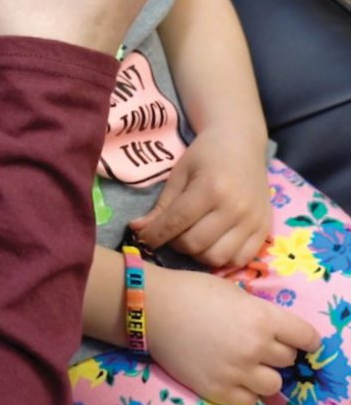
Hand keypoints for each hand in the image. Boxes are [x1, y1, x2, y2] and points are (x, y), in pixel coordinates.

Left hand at [130, 126, 271, 267]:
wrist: (241, 144)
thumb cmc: (206, 155)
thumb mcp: (179, 173)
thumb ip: (162, 205)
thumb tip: (138, 229)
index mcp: (210, 189)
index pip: (176, 222)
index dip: (155, 234)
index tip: (143, 238)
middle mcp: (234, 208)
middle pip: (195, 244)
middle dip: (175, 244)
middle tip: (170, 234)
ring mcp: (252, 222)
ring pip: (216, 258)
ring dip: (197, 255)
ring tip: (190, 239)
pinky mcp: (265, 230)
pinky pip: (240, 260)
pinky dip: (221, 259)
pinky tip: (212, 244)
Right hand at [146, 265, 320, 404]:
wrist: (150, 308)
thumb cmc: (191, 291)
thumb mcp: (232, 291)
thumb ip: (258, 312)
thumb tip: (276, 332)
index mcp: (260, 318)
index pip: (306, 337)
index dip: (302, 337)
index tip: (296, 339)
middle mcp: (254, 347)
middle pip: (288, 359)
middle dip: (274, 350)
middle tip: (253, 341)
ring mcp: (237, 372)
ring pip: (272, 384)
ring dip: (261, 373)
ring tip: (241, 361)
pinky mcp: (219, 391)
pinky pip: (250, 401)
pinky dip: (243, 389)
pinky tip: (228, 373)